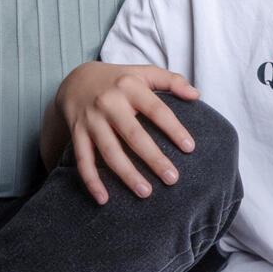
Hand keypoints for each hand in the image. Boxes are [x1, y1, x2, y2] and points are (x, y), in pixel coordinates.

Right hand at [55, 62, 199, 204]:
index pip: (157, 110)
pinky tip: (103, 199)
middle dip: (154, 159)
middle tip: (173, 179)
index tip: (190, 148)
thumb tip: (197, 95)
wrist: (75, 80)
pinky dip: (91, 181)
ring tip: (146, 193)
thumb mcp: (144, 72)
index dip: (174, 129)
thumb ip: (172, 81)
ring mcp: (91, 120)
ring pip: (109, 152)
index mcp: (130, 87)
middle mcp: (109, 103)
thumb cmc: (119, 80)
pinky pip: (83, 160)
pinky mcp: (77, 134)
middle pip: (134, 135)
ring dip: (127, 175)